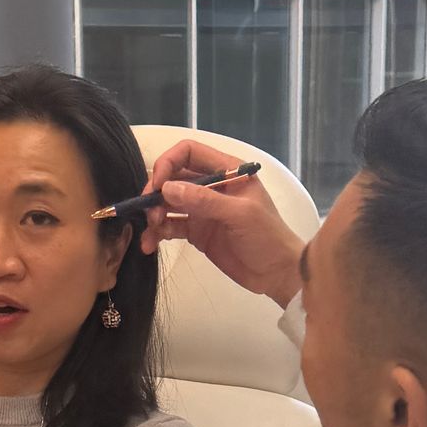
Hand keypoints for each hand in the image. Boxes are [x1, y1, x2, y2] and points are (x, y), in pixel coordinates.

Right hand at [139, 137, 305, 307]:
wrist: (277, 273)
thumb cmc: (268, 237)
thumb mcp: (239, 214)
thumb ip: (204, 200)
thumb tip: (167, 188)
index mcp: (227, 171)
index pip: (189, 152)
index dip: (168, 163)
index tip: (157, 185)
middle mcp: (211, 185)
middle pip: (173, 177)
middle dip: (156, 193)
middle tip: (150, 213)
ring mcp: (202, 209)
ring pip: (168, 203)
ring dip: (154, 214)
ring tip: (150, 233)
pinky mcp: (197, 231)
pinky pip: (170, 226)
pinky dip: (157, 233)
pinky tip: (149, 245)